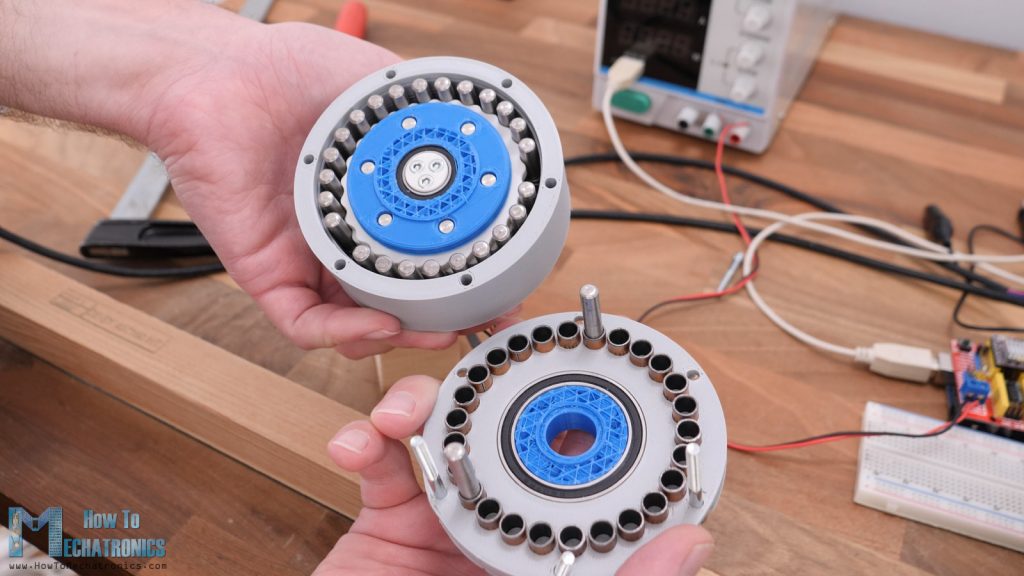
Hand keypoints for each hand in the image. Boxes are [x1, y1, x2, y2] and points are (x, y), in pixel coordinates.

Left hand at [143, 21, 460, 358]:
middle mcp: (344, 234)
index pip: (428, 251)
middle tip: (481, 317)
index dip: (466, 275)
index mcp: (374, 198)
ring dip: (402, 336)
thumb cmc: (282, 72)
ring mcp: (307, 258)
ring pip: (358, 325)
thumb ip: (422, 112)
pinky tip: (378, 323)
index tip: (502, 283)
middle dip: (445, 318)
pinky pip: (306, 323)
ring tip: (436, 329)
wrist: (216, 75)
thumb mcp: (375, 85)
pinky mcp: (268, 274)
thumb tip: (473, 123)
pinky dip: (344, 335)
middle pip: (400, 299)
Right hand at [315, 375, 714, 575]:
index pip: (585, 472)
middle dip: (493, 389)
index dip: (591, 418)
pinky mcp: (388, 518)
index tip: (600, 367)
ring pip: (442, 429)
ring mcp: (445, 516)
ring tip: (407, 410)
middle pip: (507, 432)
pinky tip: (359, 444)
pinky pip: (378, 464)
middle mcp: (504, 523)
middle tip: (489, 361)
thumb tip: (694, 545)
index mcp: (555, 546)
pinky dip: (364, 441)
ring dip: (420, 402)